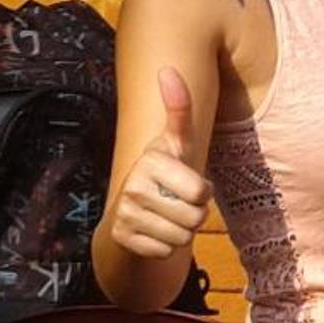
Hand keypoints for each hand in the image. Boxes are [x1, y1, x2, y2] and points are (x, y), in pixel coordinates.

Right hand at [106, 66, 213, 257]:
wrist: (130, 210)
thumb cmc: (165, 171)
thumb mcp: (177, 142)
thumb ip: (179, 110)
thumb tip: (168, 69)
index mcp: (151, 161)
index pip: (201, 192)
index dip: (202, 193)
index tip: (185, 183)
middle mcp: (133, 186)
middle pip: (194, 218)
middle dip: (193, 215)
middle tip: (176, 203)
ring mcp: (125, 214)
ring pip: (182, 238)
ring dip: (181, 233)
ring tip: (166, 217)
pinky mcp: (122, 238)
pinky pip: (165, 253)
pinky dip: (165, 248)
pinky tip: (154, 232)